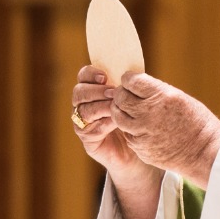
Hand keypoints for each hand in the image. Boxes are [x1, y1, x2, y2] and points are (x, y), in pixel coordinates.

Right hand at [71, 65, 157, 184]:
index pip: (84, 76)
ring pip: (83, 110)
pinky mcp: (87, 138)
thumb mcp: (133, 98)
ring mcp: (82, 122)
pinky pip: (89, 128)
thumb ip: (127, 86)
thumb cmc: (138, 118)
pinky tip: (115, 122)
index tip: (105, 77)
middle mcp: (83, 105)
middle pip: (79, 92)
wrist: (141, 146)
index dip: (91, 73)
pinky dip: (103, 123)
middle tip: (113, 93)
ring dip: (100, 107)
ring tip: (115, 107)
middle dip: (95, 91)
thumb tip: (131, 72)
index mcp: (93, 89)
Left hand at [111, 72, 219, 187]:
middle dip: (121, 94)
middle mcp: (149, 113)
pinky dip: (128, 128)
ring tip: (127, 110)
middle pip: (121, 97)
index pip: (131, 81)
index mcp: (161, 96)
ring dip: (120, 111)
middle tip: (125, 95)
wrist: (205, 152)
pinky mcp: (140, 147)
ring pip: (118, 116)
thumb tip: (136, 85)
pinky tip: (137, 127)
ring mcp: (143, 132)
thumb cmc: (196, 122)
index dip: (128, 79)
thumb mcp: (179, 98)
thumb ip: (156, 92)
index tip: (130, 81)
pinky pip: (127, 134)